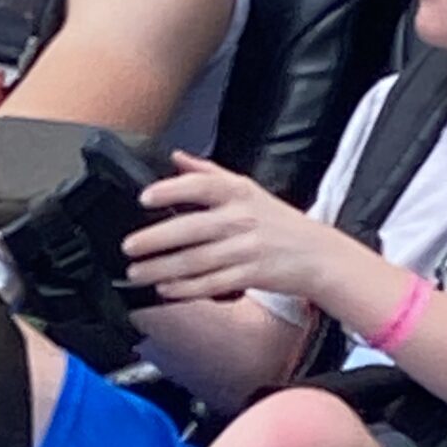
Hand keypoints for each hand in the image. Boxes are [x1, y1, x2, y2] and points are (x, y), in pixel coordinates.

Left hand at [122, 154, 330, 303]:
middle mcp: (241, 219)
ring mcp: (246, 249)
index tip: (144, 197)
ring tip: (137, 272)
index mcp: (238, 192)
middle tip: (129, 246)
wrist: (317, 254)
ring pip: (196, 261)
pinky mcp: (250, 275)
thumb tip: (175, 157)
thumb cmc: (279, 221)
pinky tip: (166, 289)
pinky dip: (186, 288)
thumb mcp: (248, 188)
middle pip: (191, 229)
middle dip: (155, 239)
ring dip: (162, 268)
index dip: (171, 189)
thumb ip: (209, 172)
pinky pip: (212, 284)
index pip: (201, 185)